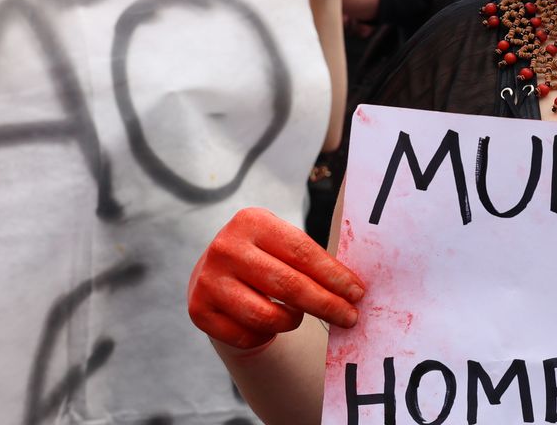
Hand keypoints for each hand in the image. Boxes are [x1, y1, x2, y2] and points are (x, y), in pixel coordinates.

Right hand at [187, 208, 363, 351]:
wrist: (217, 274)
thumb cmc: (266, 258)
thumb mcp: (283, 243)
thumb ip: (313, 258)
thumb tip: (354, 288)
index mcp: (252, 221)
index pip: (303, 252)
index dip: (334, 276)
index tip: (358, 293)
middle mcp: (226, 247)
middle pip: (288, 285)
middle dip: (326, 304)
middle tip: (350, 318)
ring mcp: (208, 280)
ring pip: (268, 316)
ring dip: (293, 321)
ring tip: (299, 316)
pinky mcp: (199, 310)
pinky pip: (247, 335)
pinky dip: (266, 335)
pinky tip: (268, 324)